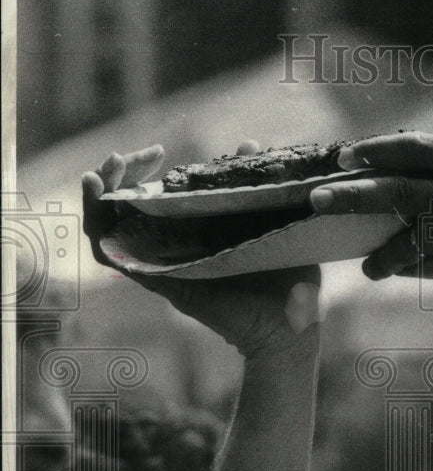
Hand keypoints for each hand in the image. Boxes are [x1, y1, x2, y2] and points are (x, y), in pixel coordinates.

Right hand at [82, 144, 321, 356]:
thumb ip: (260, 184)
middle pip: (125, 209)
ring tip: (101, 172)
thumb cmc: (290, 279)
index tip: (157, 151)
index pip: (153, 197)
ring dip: (100, 200)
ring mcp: (166, 266)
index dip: (143, 171)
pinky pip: (120, 262)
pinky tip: (101, 207)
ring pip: (111, 233)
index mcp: (198, 230)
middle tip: (130, 157)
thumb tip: (249, 144)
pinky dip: (102, 236)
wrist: (294, 326)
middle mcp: (175, 247)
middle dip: (118, 176)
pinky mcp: (164, 284)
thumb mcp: (279, 219)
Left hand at [309, 76, 432, 312]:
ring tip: (367, 266)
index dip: (376, 150)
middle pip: (399, 190)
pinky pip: (421, 266)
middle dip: (354, 195)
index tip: (343, 158)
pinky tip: (387, 274)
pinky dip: (403, 271)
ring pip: (407, 238)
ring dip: (380, 253)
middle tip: (318, 199)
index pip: (415, 147)